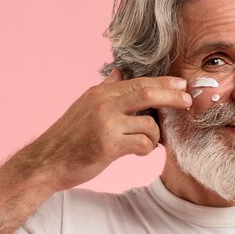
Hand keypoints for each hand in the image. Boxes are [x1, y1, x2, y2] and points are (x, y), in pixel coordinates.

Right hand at [22, 68, 191, 190]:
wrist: (46, 163)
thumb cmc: (69, 137)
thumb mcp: (85, 106)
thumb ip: (105, 89)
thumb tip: (118, 70)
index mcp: (100, 94)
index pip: (138, 82)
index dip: (163, 83)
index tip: (181, 85)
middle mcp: (103, 104)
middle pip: (147, 94)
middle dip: (172, 96)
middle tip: (188, 101)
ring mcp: (105, 124)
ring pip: (148, 124)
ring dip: (154, 136)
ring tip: (145, 144)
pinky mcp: (108, 145)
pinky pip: (142, 143)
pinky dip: (146, 149)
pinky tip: (138, 152)